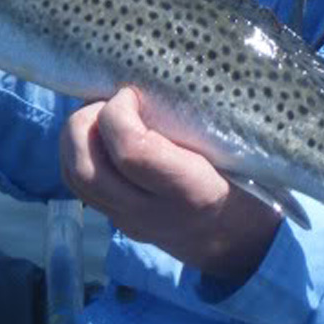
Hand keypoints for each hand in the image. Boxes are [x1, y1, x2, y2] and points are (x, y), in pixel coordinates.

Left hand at [60, 87, 280, 282]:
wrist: (243, 247)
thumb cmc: (248, 184)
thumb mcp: (235, 152)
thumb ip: (195, 122)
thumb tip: (152, 76)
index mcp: (190, 190)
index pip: (131, 152)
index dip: (119, 113)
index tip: (132, 92)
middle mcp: (152, 212)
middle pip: (86, 169)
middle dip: (84, 122)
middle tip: (109, 101)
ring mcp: (130, 221)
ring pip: (75, 177)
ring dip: (75, 137)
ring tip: (101, 114)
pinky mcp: (118, 222)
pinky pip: (79, 185)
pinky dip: (77, 151)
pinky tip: (99, 134)